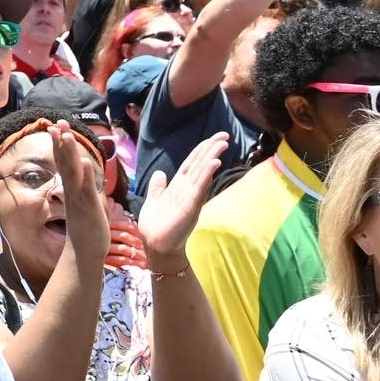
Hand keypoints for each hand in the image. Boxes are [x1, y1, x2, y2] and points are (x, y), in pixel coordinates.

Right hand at [49, 122, 110, 269]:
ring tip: (66, 134)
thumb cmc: (87, 227)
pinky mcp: (89, 208)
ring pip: (73, 172)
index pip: (63, 162)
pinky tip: (85, 161)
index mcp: (72, 188)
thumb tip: (80, 175)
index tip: (55, 126)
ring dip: (69, 152)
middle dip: (61, 141)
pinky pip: (86, 189)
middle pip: (64, 162)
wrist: (85, 252)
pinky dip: (86, 175)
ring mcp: (79, 198)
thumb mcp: (83, 203)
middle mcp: (72, 190)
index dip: (59, 144)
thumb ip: (80, 187)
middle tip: (56, 122)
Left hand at [137, 131, 228, 272]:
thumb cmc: (157, 225)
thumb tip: (160, 173)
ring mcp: (190, 197)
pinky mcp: (190, 207)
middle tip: (224, 135)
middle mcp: (187, 189)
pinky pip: (199, 188)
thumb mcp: (155, 199)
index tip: (212, 138)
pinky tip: (213, 163)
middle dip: (211, 149)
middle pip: (200, 165)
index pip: (191, 163)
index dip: (201, 150)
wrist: (156, 245)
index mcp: (179, 186)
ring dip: (211, 157)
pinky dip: (206, 175)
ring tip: (222, 143)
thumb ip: (158, 187)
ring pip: (202, 173)